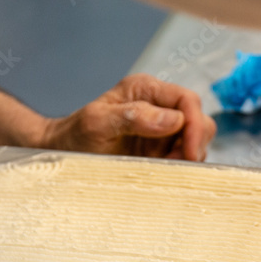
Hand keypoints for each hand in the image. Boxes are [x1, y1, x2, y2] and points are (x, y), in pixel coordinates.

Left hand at [39, 74, 215, 160]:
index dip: (194, 125)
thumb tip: (173, 119)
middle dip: (195, 142)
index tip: (189, 151)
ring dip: (189, 156)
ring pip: (196, 139)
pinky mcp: (161, 150)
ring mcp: (161, 129)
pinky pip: (184, 155)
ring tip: (167, 168)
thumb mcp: (97, 122)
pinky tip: (165, 172)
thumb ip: (133, 116)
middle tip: (178, 163)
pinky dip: (182, 165)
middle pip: (199, 119)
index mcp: (144, 90)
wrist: (62, 153)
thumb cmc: (75, 134)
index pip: (187, 100)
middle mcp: (157, 105)